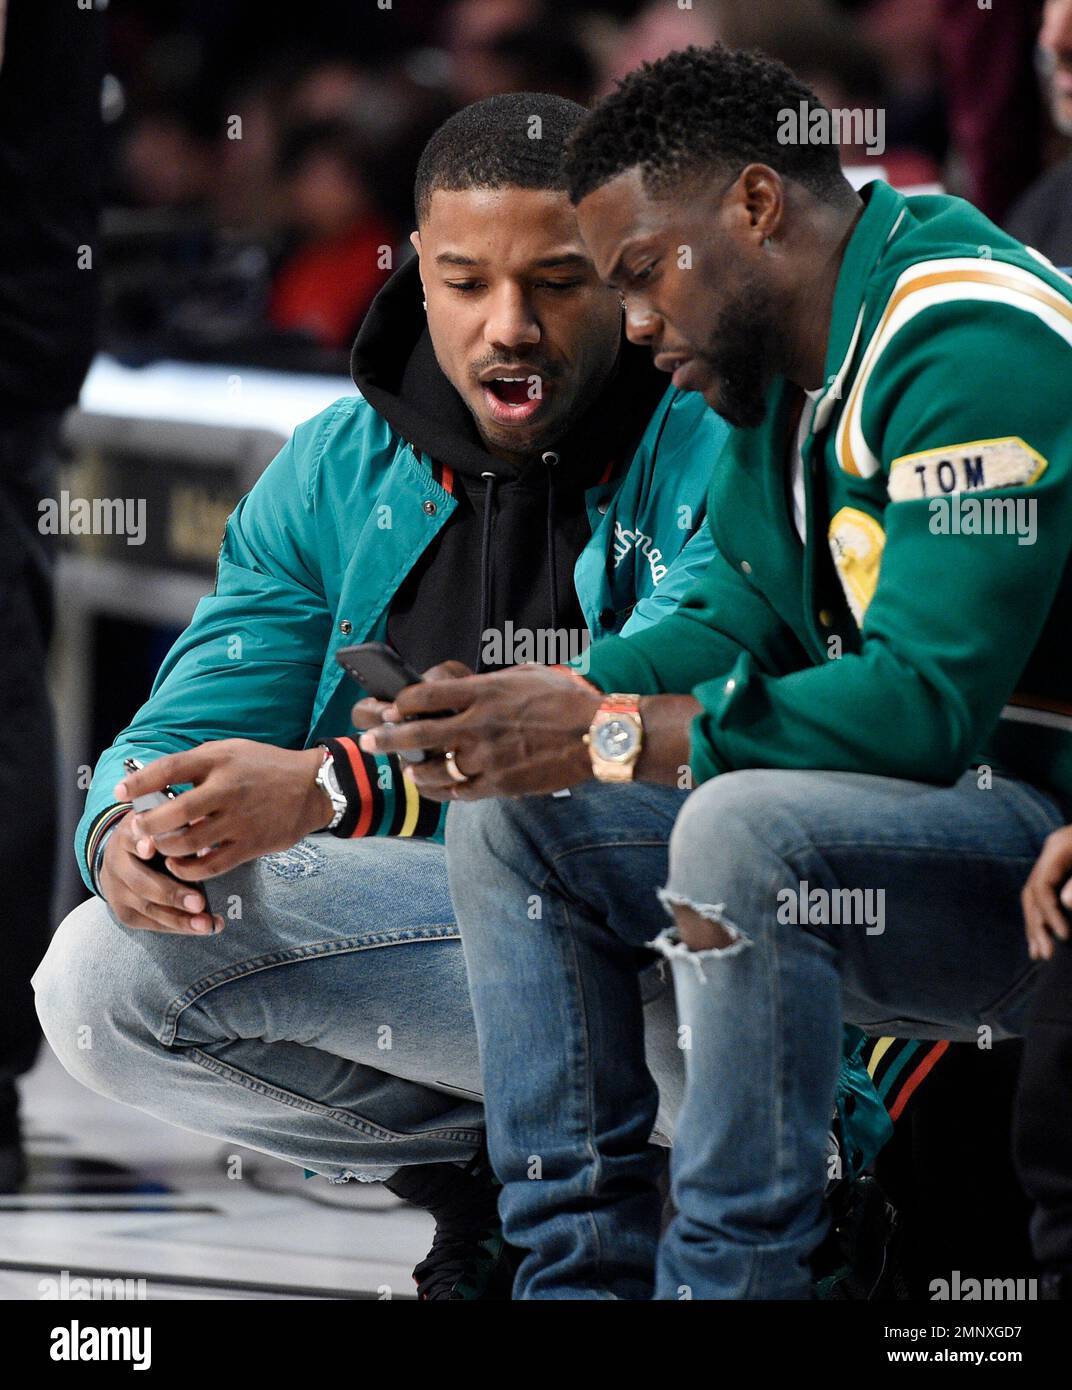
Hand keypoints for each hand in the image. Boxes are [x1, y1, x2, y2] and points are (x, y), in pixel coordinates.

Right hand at [99, 810, 222, 935]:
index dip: (139, 844)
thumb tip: (207, 848)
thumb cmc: (152, 838)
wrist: (118, 861)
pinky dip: (179, 927)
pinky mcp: (124, 913)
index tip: (150, 847)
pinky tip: (203, 927)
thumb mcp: (160, 826)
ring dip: (181, 919)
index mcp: (127, 836)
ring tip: (207, 924)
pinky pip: (153, 924)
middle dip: (172, 894)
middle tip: (199, 903)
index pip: (130, 839)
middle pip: (142, 883)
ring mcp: (118, 892)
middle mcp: (117, 865)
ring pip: (149, 908)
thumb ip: (180, 831)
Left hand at [113, 739, 330, 887]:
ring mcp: (240, 820)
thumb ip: (196, 765)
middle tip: (138, 830)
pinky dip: (187, 869)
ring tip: (158, 847)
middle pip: (174, 812)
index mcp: (219, 761)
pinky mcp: (251, 845)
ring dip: (165, 848)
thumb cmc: (265, 767)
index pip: (169, 769)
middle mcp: (228, 790)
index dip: (139, 782)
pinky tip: (179, 864)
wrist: (312, 788)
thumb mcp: (230, 751)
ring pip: (188, 843)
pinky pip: (210, 866)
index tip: (120, 792)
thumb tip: (155, 782)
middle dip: (147, 825)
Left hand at [359, 665, 601, 799]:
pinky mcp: (500, 784)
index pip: (424, 696)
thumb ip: (488, 683)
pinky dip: (441, 789)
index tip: (393, 708)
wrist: (597, 735)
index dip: (401, 703)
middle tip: (369, 742)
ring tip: (406, 768)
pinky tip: (433, 786)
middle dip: (386, 738)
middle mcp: (479, 725)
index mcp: (484, 692)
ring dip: (414, 768)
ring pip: (434, 768)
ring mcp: (488, 757)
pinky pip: (459, 792)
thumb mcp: (525, 674)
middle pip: (418, 733)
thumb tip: (463, 689)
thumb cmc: (566, 699)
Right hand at [1023, 824, 1071, 960]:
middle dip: (1036, 925)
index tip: (1065, 937)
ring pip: (1034, 896)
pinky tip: (1046, 937)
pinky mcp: (1065, 870)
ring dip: (1035, 925)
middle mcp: (1052, 854)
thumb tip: (1066, 903)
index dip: (1049, 913)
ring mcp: (1057, 861)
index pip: (1041, 886)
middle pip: (1032, 893)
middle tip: (1045, 955)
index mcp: (1058, 847)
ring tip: (1038, 954)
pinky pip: (1046, 895)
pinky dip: (1045, 917)